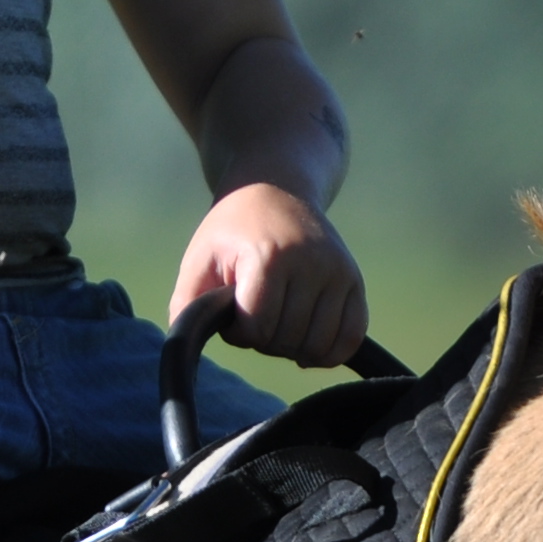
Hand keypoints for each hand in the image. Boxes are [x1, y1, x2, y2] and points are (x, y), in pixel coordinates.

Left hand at [169, 184, 367, 369]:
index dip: (238, 332)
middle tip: (255, 312)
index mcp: (269, 255)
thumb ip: (188, 303)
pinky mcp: (354, 280)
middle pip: (287, 340)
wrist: (277, 190)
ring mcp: (338, 272)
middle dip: (264, 339)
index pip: (258, 327)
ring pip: (318, 346)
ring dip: (292, 348)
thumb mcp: (200, 258)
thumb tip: (188, 345)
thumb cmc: (232, 231)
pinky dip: (329, 352)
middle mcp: (311, 263)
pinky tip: (307, 343)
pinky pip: (351, 337)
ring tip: (278, 322)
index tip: (232, 310)